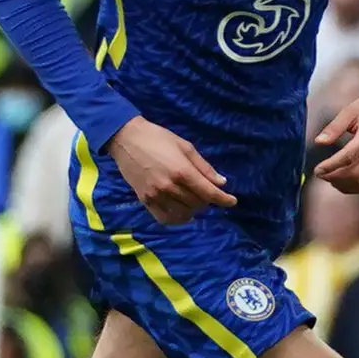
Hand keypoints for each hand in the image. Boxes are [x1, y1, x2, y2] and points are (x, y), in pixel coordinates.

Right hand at [109, 116, 234, 225]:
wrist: (126, 139)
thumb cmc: (158, 138)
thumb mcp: (185, 146)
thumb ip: (203, 167)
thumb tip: (221, 182)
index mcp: (182, 171)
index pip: (209, 193)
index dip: (224, 199)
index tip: (232, 201)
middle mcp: (170, 187)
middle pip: (198, 204)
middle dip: (207, 200)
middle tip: (206, 191)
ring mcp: (156, 196)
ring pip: (184, 214)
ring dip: (194, 209)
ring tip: (193, 200)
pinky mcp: (145, 201)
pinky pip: (165, 219)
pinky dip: (177, 219)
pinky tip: (181, 212)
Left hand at [307, 91, 358, 194]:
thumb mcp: (350, 111)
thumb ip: (334, 127)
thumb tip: (318, 142)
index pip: (350, 156)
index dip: (332, 165)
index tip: (318, 169)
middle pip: (357, 173)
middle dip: (335, 177)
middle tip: (320, 174)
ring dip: (343, 184)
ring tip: (329, 177)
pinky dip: (353, 187)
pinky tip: (341, 181)